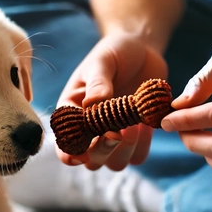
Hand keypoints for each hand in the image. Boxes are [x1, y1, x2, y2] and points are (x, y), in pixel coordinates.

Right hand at [56, 33, 167, 170]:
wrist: (142, 49)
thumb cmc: (115, 52)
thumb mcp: (103, 61)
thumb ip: (98, 82)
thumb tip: (92, 104)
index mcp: (73, 112)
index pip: (65, 144)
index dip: (69, 155)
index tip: (82, 154)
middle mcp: (91, 129)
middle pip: (92, 160)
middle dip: (103, 151)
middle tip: (117, 133)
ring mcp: (114, 134)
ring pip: (116, 163)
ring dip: (125, 150)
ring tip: (135, 125)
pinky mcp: (137, 136)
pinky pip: (138, 156)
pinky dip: (143, 146)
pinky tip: (146, 125)